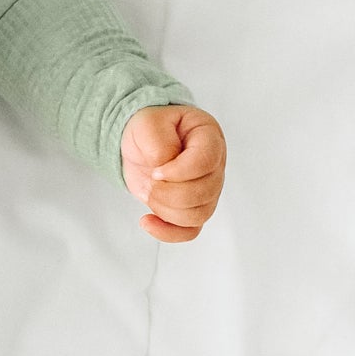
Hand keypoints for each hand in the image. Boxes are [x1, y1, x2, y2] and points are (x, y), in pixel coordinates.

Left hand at [120, 104, 224, 242]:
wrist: (140, 144)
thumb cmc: (149, 129)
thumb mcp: (147, 124)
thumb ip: (159, 142)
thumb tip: (165, 168)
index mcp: (209, 138)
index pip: (206, 162)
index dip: (179, 172)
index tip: (155, 170)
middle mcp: (214, 166)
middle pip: (204, 193)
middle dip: (169, 192)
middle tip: (150, 180)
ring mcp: (207, 190)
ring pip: (198, 214)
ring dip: (166, 209)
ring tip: (149, 193)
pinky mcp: (192, 208)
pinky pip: (190, 231)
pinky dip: (167, 232)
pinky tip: (147, 221)